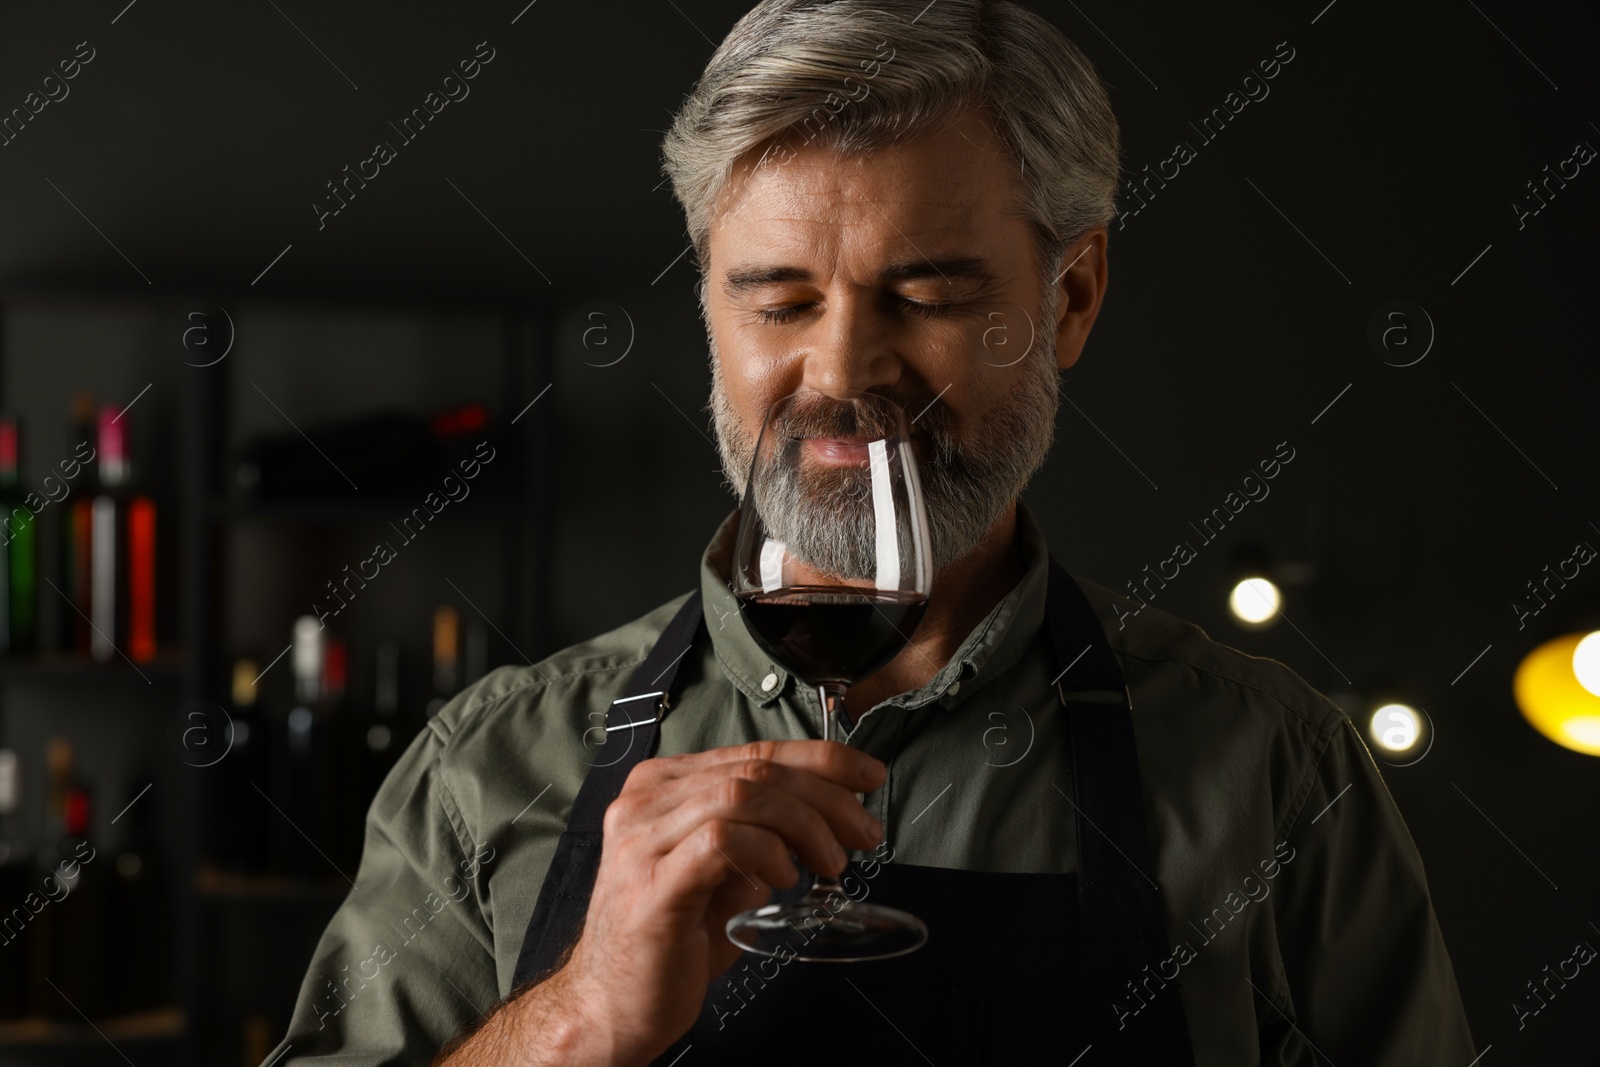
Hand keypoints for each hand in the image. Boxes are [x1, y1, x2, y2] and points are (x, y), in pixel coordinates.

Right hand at [558, 739, 885, 1064]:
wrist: (612, 1007)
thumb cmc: (670, 941)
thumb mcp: (724, 871)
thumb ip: (762, 832)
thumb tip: (830, 812)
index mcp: (663, 786)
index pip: (754, 751)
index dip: (821, 758)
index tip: (868, 776)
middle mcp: (646, 801)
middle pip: (756, 768)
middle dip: (827, 795)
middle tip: (863, 831)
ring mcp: (642, 839)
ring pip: (743, 794)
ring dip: (805, 825)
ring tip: (830, 862)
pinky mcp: (651, 884)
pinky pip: (722, 840)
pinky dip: (767, 852)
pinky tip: (783, 880)